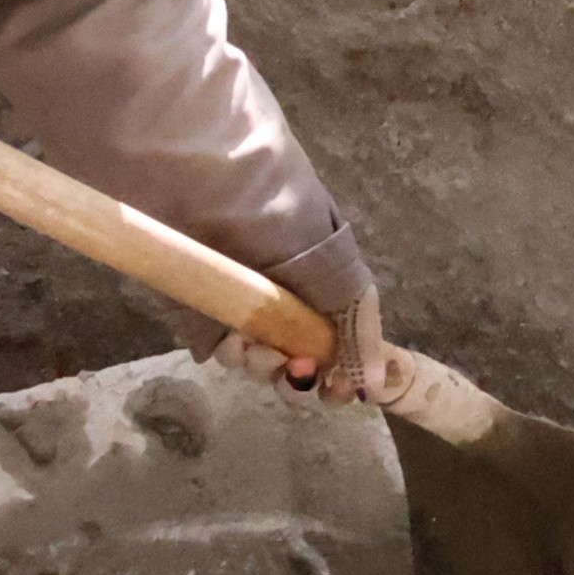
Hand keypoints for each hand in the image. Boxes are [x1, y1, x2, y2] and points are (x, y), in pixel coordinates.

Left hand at [180, 224, 392, 402]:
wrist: (207, 183)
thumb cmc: (282, 213)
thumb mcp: (337, 265)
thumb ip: (359, 327)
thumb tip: (371, 388)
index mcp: (325, 284)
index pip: (338, 343)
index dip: (341, 373)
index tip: (338, 391)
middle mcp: (287, 298)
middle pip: (298, 360)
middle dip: (298, 375)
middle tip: (293, 370)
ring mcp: (243, 308)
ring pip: (260, 361)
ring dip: (263, 365)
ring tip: (255, 346)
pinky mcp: (202, 314)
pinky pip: (221, 351)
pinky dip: (231, 354)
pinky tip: (232, 338)